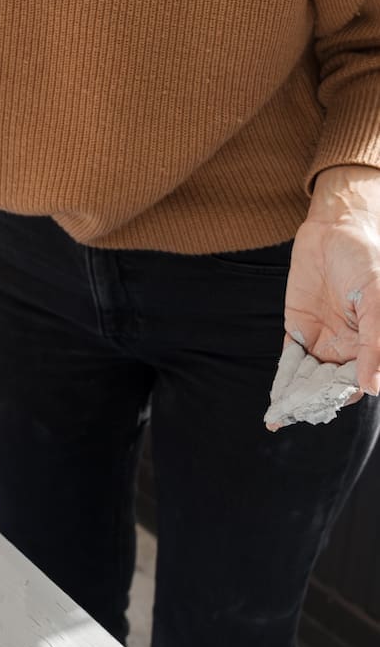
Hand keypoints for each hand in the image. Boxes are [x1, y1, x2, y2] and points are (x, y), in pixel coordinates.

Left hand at [283, 166, 379, 397]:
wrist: (336, 229)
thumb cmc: (366, 261)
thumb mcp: (375, 301)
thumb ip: (374, 344)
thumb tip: (372, 387)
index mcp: (369, 345)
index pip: (356, 382)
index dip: (341, 397)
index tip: (323, 410)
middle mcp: (347, 348)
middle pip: (328, 385)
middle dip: (312, 402)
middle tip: (292, 416)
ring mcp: (321, 339)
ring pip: (307, 377)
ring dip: (294, 395)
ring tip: (278, 417)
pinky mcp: (298, 327)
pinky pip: (290, 358)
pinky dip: (283, 377)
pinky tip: (276, 395)